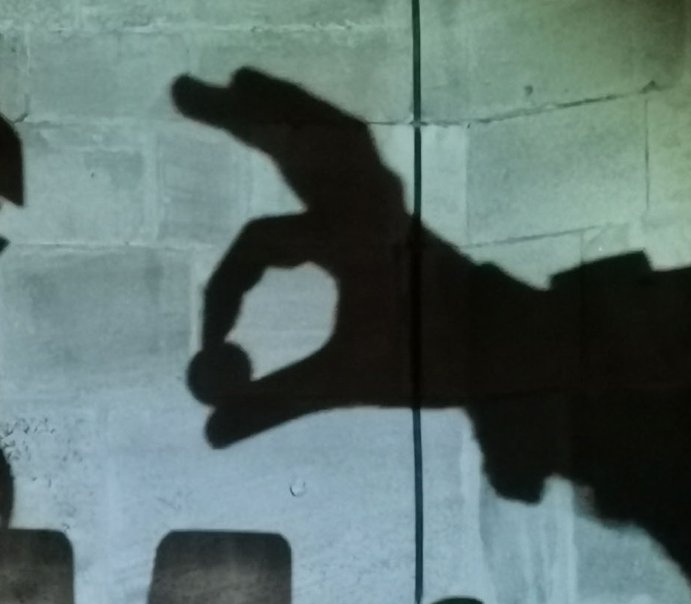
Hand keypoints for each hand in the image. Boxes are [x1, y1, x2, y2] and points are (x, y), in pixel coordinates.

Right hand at [173, 69, 419, 445]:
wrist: (508, 343)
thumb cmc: (431, 362)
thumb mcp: (349, 384)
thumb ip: (274, 404)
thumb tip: (209, 433)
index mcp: (350, 242)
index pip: (259, 244)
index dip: (224, 291)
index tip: (216, 347)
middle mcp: (366, 204)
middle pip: (294, 139)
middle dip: (236, 115)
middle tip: (182, 89)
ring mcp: (384, 195)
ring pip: (326, 129)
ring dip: (281, 104)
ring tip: (238, 82)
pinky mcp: (393, 200)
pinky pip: (350, 143)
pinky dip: (318, 123)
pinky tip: (297, 118)